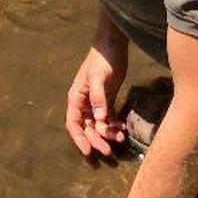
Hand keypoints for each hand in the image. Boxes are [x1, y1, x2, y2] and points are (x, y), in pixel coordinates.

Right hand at [65, 36, 127, 156]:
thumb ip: (98, 97)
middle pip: (88, 127)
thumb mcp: (98, 77)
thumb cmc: (101, 59)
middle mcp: (84, 102)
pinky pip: (109, 117)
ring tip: (121, 138)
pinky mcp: (108, 99)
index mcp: (76, 98)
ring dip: (108, 133)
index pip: (74, 123)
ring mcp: (96, 102)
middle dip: (97, 139)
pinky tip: (123, 129)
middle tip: (109, 151)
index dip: (79, 138)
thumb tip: (100, 119)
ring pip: (100, 124)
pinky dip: (115, 125)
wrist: (113, 46)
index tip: (88, 152)